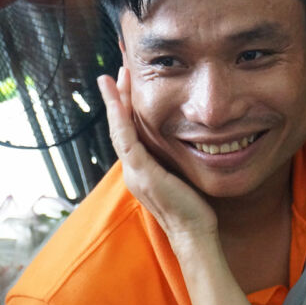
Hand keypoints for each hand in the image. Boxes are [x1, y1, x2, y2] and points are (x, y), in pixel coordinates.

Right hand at [99, 69, 217, 248]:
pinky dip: (121, 120)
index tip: (127, 83)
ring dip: (115, 102)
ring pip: (119, 131)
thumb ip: (175, 159)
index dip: (126, 107)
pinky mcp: (143, 175)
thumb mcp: (182, 175)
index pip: (129, 131)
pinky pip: (128, 142)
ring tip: (112, 78)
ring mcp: (135, 172)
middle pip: (119, 127)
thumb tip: (187, 139)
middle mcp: (133, 169)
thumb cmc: (193, 208)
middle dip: (117, 97)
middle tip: (115, 71)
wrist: (194, 233)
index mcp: (141, 168)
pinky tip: (119, 102)